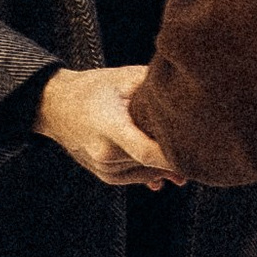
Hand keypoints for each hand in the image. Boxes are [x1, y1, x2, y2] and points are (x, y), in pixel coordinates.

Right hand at [36, 65, 185, 187]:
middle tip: (202, 149)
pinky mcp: (105, 175)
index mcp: (109, 126)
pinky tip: (168, 167)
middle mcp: (105, 153)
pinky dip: (152, 171)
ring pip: (147, 173)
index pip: (147, 151)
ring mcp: (103, 168)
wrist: (55, 106)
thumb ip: (153, 88)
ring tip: (186, 154)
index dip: (173, 155)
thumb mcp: (123, 78)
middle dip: (176, 158)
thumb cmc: (92, 88)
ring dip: (166, 166)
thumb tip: (186, 92)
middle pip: (152, 164)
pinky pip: (137, 177)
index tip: (197, 150)